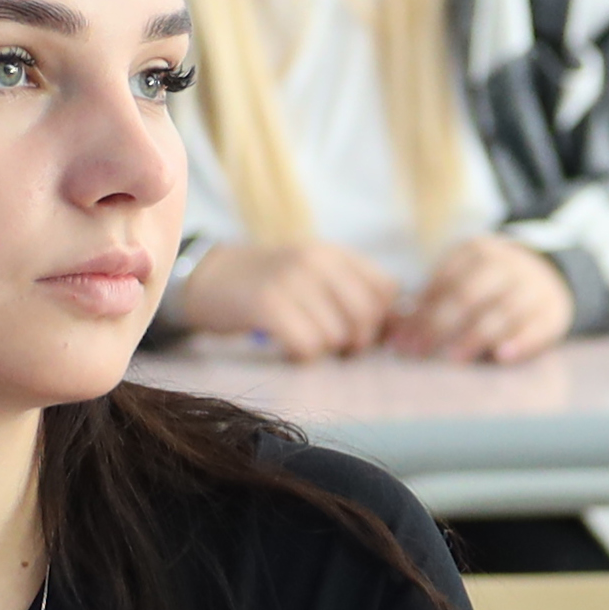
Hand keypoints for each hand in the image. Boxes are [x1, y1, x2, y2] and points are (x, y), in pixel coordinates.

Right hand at [163, 239, 398, 358]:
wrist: (210, 278)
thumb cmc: (271, 285)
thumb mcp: (315, 276)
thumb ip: (354, 294)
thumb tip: (398, 329)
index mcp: (335, 253)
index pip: (388, 289)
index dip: (380, 318)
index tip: (358, 328)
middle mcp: (317, 261)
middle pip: (367, 317)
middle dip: (355, 342)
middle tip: (333, 344)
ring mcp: (291, 280)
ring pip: (336, 336)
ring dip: (322, 350)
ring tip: (302, 340)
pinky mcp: (267, 304)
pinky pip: (306, 345)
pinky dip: (300, 356)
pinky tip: (288, 348)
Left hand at [391, 233, 572, 363]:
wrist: (549, 275)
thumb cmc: (490, 283)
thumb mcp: (464, 275)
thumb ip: (433, 298)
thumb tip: (395, 329)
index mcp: (478, 252)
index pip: (444, 282)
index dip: (420, 311)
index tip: (401, 339)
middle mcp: (506, 265)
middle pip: (468, 296)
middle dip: (439, 326)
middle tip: (418, 351)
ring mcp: (532, 287)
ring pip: (501, 312)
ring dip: (475, 336)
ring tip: (453, 359)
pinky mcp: (554, 311)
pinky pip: (537, 327)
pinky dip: (521, 342)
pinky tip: (502, 356)